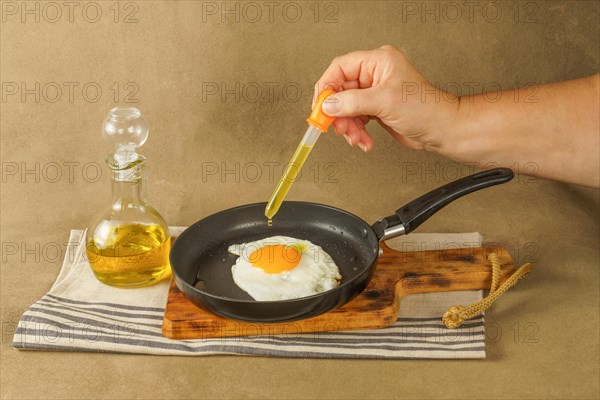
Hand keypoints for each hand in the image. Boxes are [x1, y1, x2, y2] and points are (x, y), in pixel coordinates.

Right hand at [315, 45, 458, 152]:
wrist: (441, 130)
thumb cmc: (425, 108)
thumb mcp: (384, 102)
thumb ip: (352, 102)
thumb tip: (328, 104)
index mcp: (378, 61)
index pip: (340, 68)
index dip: (327, 87)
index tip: (320, 106)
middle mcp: (375, 74)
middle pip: (341, 91)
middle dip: (339, 113)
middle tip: (338, 127)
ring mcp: (375, 92)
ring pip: (346, 108)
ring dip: (348, 126)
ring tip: (356, 138)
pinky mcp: (376, 108)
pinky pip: (356, 118)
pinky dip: (357, 132)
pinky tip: (364, 141)